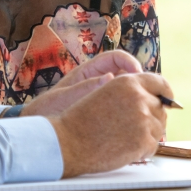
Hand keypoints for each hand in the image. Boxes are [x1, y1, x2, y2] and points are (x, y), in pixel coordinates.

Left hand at [20, 52, 144, 117]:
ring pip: (130, 93)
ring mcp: (104, 98)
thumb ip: (85, 89)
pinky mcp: (107, 114)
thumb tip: (109, 78)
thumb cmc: (46, 111)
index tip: (138, 75)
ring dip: (141, 100)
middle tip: (151, 96)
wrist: (40, 132)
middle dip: (141, 83)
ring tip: (149, 113)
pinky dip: (134, 115)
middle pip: (128, 75)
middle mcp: (99, 82)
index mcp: (88, 72)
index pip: (116, 58)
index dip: (130, 62)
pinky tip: (138, 126)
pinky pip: (125, 110)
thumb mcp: (63, 99)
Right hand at [48, 72, 172, 175]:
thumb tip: (155, 100)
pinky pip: (153, 146)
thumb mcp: (105, 93)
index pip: (160, 84)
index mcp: (128, 82)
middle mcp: (139, 98)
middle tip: (135, 129)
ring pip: (159, 128)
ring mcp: (142, 120)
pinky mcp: (142, 140)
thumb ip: (130, 93)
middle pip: (161, 109)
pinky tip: (127, 150)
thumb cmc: (81, 120)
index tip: (167, 101)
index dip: (165, 94)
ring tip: (126, 140)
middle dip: (152, 118)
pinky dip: (143, 150)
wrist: (67, 142)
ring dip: (147, 135)